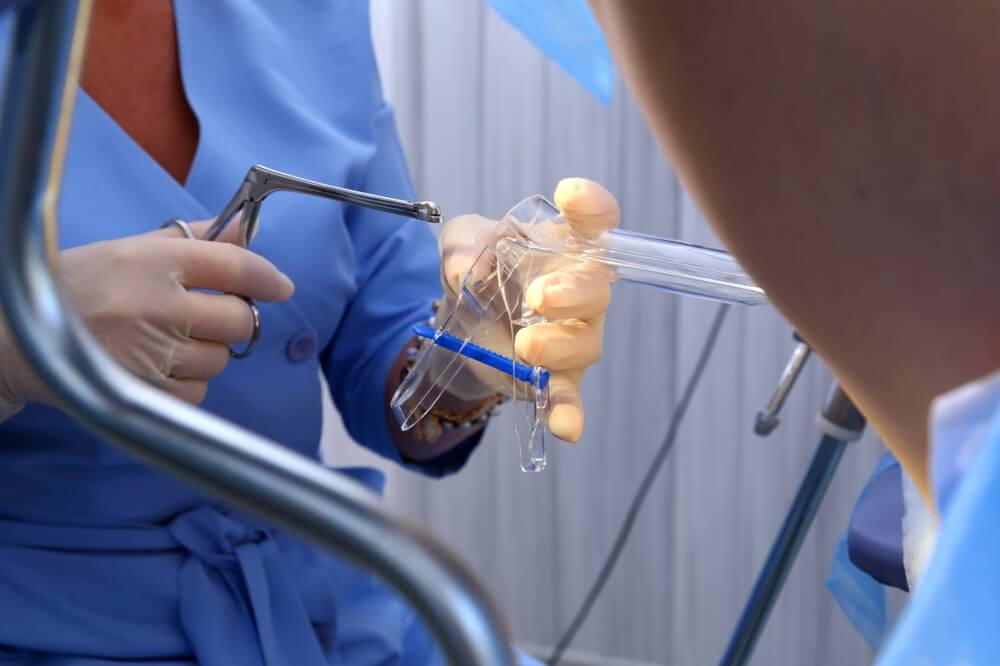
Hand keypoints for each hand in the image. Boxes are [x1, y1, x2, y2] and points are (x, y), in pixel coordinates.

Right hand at [0, 220, 293, 407]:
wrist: (16, 332)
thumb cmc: (80, 284)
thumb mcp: (133, 248)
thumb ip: (197, 240)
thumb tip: (251, 226)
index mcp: (153, 260)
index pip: (235, 266)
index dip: (267, 278)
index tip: (279, 286)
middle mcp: (155, 304)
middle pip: (238, 320)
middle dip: (234, 320)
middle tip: (211, 315)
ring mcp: (147, 351)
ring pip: (218, 360)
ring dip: (204, 353)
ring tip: (166, 340)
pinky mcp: (140, 392)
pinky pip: (195, 393)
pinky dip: (186, 384)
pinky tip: (156, 366)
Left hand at [437, 178, 618, 441]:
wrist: (463, 317)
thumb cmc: (477, 266)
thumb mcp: (459, 245)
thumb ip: (460, 245)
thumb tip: (465, 273)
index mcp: (564, 245)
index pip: (595, 221)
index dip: (592, 208)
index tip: (569, 199)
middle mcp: (579, 290)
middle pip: (597, 288)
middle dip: (572, 292)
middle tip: (537, 296)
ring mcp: (573, 337)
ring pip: (587, 343)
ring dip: (560, 345)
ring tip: (525, 346)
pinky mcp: (556, 377)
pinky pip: (570, 397)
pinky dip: (569, 412)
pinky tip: (565, 429)